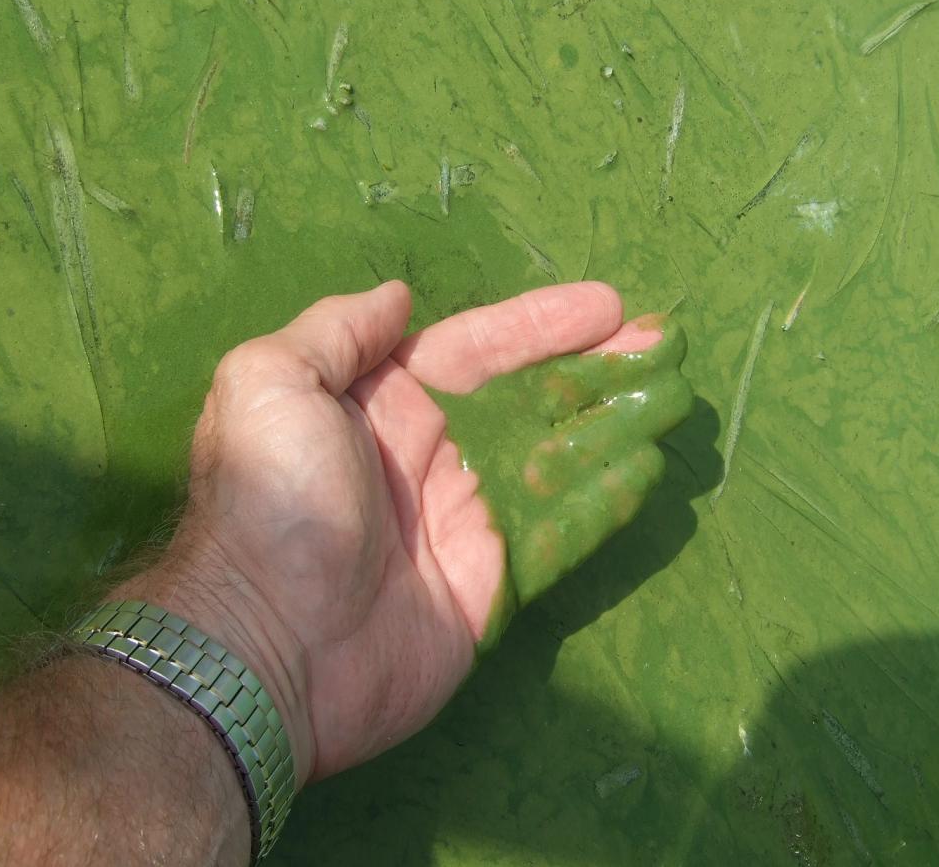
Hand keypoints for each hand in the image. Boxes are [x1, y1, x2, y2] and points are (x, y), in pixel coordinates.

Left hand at [117, 281, 689, 786]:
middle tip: (664, 345)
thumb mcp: (269, 384)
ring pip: (558, 460)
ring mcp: (465, 522)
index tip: (608, 306)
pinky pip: (560, 534)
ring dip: (614, 427)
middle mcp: (431, 456)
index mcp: (383, 404)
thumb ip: (336, 332)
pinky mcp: (491, 584)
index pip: (479, 347)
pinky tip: (647, 471)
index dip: (542, 325)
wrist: (266, 640)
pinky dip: (604, 503)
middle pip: (531, 399)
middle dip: (596, 369)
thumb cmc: (272, 499)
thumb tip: (398, 297)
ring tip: (672, 399)